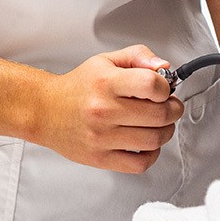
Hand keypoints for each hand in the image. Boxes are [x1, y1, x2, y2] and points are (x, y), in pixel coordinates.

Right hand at [35, 45, 184, 173]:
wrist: (46, 110)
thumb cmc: (78, 87)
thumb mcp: (106, 61)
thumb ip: (138, 57)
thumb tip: (164, 67)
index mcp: (106, 82)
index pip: (151, 84)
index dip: (165, 87)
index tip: (164, 89)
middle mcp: (103, 110)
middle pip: (159, 115)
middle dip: (173, 110)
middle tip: (170, 107)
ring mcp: (101, 137)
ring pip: (154, 140)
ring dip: (166, 131)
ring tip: (159, 124)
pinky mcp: (100, 158)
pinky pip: (140, 164)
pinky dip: (152, 154)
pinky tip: (146, 143)